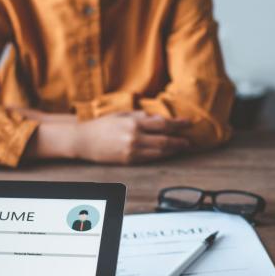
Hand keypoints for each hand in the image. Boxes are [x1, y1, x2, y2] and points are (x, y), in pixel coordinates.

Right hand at [75, 111, 190, 163]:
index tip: (190, 123)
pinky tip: (166, 153)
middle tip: (189, 141)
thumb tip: (159, 118)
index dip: (179, 124)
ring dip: (173, 150)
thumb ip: (141, 116)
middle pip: (165, 140)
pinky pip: (150, 159)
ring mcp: (132, 151)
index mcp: (134, 122)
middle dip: (179, 140)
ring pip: (159, 152)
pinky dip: (161, 156)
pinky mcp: (128, 160)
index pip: (163, 123)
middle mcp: (135, 137)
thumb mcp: (122, 114)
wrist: (84, 141)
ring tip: (182, 148)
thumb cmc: (102, 125)